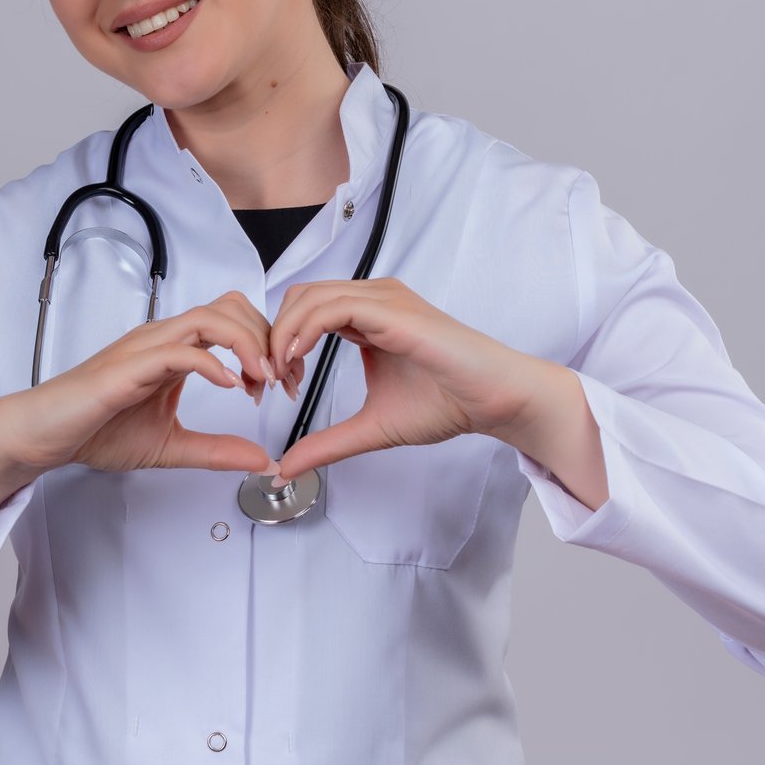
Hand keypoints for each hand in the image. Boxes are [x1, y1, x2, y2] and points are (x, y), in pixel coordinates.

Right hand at [0, 291, 281, 477]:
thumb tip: (260, 460)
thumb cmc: (95, 430)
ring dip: (246, 345)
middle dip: (266, 339)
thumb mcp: (171, 446)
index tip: (279, 383)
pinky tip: (227, 385)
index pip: (233, 320)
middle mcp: (162, 339)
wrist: (45, 435)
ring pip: (210, 319)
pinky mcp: (129, 367)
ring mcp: (146, 348)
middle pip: (230, 307)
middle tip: (278, 380)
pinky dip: (210, 363)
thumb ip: (216, 450)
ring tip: (259, 380)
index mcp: (174, 349)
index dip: (266, 345)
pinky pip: (179, 350)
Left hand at [266, 278, 550, 485]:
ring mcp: (383, 300)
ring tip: (281, 374)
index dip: (280, 343)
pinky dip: (305, 329)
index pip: (305, 310)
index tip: (276, 385)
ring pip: (310, 297)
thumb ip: (329, 443)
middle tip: (270, 380)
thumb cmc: (448, 403)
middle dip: (274, 335)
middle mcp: (373, 299)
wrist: (495, 400)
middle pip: (299, 297)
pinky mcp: (393, 311)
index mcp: (367, 316)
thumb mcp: (372, 427)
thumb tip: (286, 467)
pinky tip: (297, 359)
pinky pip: (333, 307)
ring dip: (283, 334)